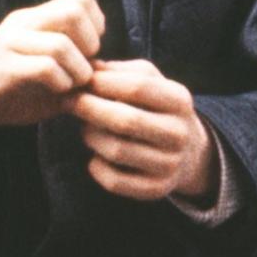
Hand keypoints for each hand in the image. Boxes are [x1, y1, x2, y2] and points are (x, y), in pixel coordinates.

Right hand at [0, 0, 104, 134]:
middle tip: (85, 66)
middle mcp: (24, 23)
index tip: (91, 50)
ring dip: (78, 69)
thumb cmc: (11, 88)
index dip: (96, 24)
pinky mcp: (4, 67)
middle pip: (74, 11)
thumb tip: (105, 69)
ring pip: (61, 43)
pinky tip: (59, 91)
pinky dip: (61, 81)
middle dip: (90, 43)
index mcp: (35, 18)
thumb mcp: (45, 69)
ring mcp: (11, 42)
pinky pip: (44, 67)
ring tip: (74, 84)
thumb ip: (72, 64)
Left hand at [72, 57, 215, 202]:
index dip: (103, 83)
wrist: (188, 151)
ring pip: (117, 151)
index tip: (80, 80)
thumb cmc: (157, 107)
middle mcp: (179, 134)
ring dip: (91, 136)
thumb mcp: (149, 81)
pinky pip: (116, 181)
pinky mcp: (157, 189)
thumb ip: (119, 72)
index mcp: (179, 100)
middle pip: (126, 120)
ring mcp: (169, 164)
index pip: (137, 87)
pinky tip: (95, 156)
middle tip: (68, 102)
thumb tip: (87, 67)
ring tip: (85, 128)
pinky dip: (97, 168)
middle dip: (90, 108)